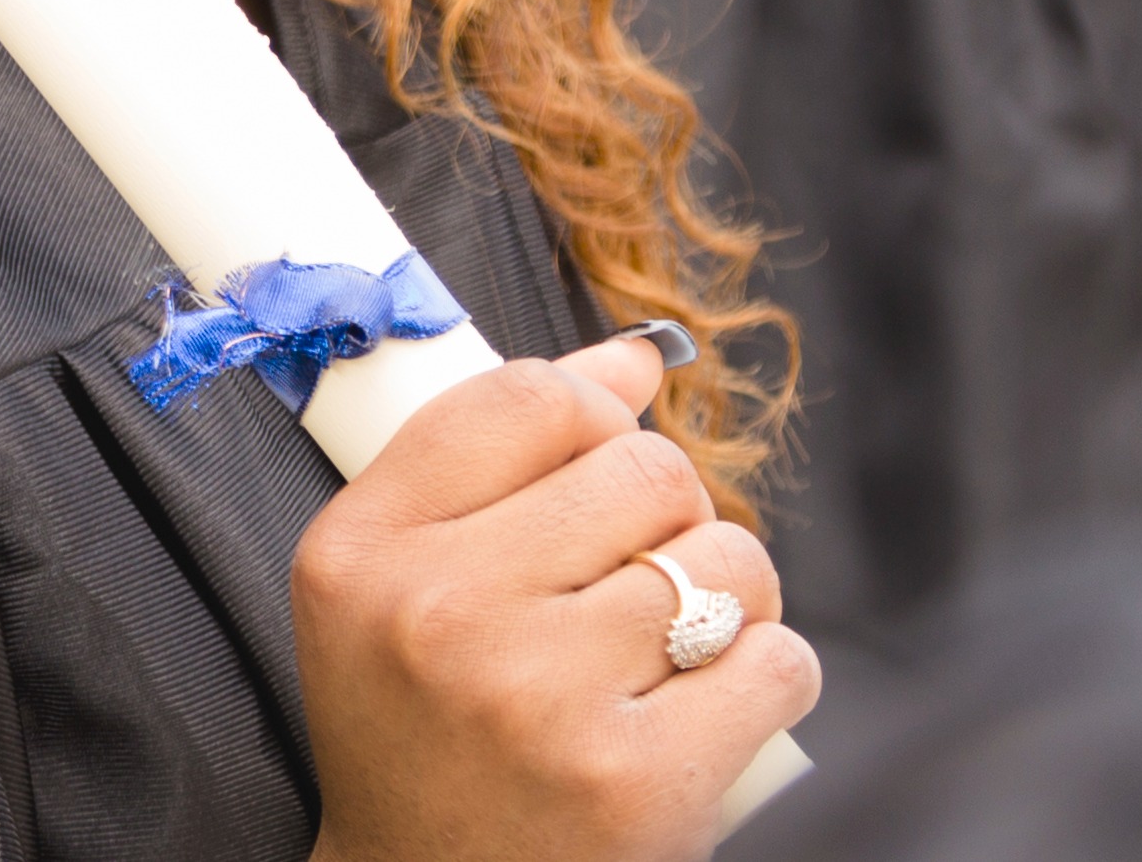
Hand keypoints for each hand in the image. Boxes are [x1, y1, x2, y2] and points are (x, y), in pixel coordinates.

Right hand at [287, 331, 815, 861]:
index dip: (595, 415)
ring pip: (726, 561)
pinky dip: (767, 677)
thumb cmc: (421, 730)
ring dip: (727, 598)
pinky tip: (708, 708)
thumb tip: (634, 359)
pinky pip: (777, 663)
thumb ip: (492, 458)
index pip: (527, 399)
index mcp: (365, 551)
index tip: (599, 466)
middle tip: (634, 582)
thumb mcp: (392, 584)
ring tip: (671, 650)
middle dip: (669, 517)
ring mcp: (540, 700)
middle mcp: (441, 616)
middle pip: (645, 469)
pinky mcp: (636, 782)